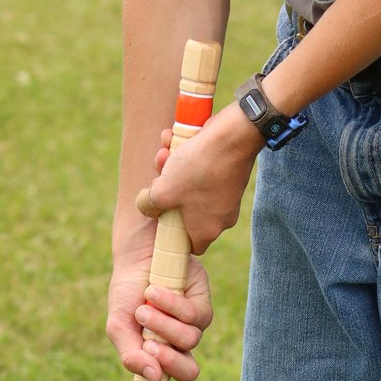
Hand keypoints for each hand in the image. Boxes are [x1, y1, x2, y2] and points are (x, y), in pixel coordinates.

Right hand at [105, 235, 212, 380]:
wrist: (138, 253)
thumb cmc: (126, 292)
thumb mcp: (119, 326)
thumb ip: (131, 355)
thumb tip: (154, 380)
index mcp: (155, 359)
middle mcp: (176, 348)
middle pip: (188, 372)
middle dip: (170, 361)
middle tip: (151, 345)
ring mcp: (192, 328)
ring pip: (190, 342)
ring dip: (163, 325)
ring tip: (144, 308)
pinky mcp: (203, 305)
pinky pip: (194, 316)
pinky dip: (172, 305)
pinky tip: (156, 291)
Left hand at [137, 102, 259, 252]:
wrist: (233, 135)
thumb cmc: (198, 169)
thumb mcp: (163, 190)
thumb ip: (149, 204)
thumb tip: (146, 206)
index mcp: (206, 230)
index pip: (189, 245)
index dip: (173, 230)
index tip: (163, 213)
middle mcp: (221, 218)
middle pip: (187, 210)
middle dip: (169, 187)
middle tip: (161, 169)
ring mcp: (228, 197)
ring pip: (193, 187)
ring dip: (176, 166)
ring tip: (167, 147)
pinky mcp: (231, 176)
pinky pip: (206, 172)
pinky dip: (192, 157)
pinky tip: (180, 139)